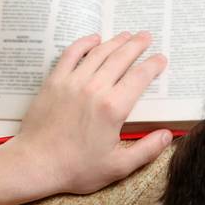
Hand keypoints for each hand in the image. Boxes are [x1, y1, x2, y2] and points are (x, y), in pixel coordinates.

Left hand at [5, 30, 172, 195]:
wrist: (36, 164)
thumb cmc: (76, 169)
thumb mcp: (118, 167)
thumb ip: (147, 149)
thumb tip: (167, 135)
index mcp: (113, 108)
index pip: (140, 77)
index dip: (153, 65)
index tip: (161, 59)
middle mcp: (94, 89)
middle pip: (121, 58)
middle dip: (137, 45)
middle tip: (146, 37)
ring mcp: (72, 82)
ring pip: (98, 53)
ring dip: (115, 41)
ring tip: (126, 35)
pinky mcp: (54, 82)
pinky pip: (71, 54)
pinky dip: (84, 43)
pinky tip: (93, 39)